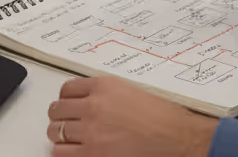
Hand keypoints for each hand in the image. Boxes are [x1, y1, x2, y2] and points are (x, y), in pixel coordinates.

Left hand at [46, 77, 217, 156]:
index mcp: (104, 87)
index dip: (66, 100)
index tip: (68, 106)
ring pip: (56, 132)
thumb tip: (89, 103)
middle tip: (67, 124)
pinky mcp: (92, 155)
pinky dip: (65, 153)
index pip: (67, 90)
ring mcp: (91, 132)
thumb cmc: (167, 119)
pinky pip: (62, 153)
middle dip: (61, 118)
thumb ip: (107, 95)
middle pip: (57, 110)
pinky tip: (74, 153)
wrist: (181, 139)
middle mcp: (93, 106)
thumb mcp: (133, 93)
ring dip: (61, 136)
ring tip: (71, 141)